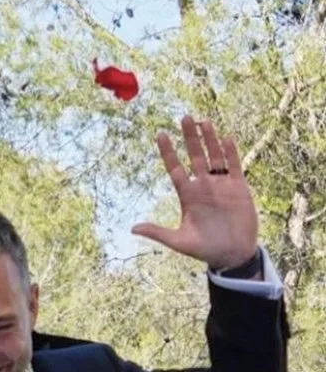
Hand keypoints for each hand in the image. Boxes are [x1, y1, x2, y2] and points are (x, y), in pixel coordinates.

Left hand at [131, 116, 258, 271]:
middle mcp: (203, 186)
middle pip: (194, 156)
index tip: (161, 134)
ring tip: (203, 122)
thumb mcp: (179, 241)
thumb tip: (132, 229)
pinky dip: (230, 153)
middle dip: (190, 138)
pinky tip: (226, 138)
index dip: (168, 152)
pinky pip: (234, 166)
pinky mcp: (239, 187)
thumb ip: (158, 232)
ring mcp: (221, 185)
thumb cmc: (204, 249)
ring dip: (209, 140)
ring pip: (214, 156)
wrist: (232, 254)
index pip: (175, 168)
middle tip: (184, 117)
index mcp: (187, 195)